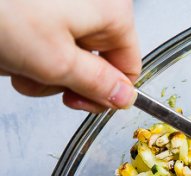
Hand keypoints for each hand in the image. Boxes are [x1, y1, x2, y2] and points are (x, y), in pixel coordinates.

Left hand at [0, 0, 140, 111]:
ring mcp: (65, 4)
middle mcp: (92, 3)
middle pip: (96, 63)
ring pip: (68, 55)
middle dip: (64, 79)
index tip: (77, 101)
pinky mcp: (42, 6)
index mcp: (110, 11)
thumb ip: (98, 86)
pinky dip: (28, 51)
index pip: (128, 69)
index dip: (105, 93)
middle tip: (39, 77)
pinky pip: (47, 39)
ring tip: (17, 60)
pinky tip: (10, 48)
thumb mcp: (57, 63)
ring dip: (41, 70)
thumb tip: (124, 98)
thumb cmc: (3, 10)